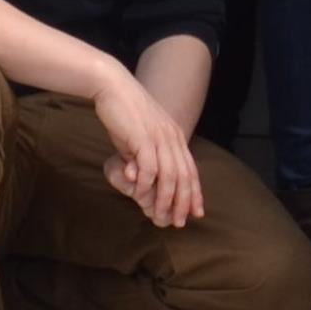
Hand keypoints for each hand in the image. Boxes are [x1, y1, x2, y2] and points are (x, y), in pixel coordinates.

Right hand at [86, 56, 202, 228]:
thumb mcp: (143, 136)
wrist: (114, 87)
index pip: (191, 169)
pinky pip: (150, 168)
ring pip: (170, 176)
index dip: (195, 192)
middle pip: (184, 176)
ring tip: (159, 217)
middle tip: (179, 223)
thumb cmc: (125, 113)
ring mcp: (159, 137)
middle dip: (183, 202)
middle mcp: (172, 137)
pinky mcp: (143, 137)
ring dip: (165, 200)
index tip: (197, 212)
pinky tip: (140, 197)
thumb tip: (149, 178)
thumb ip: (149, 155)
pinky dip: (147, 185)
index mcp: (175, 136)